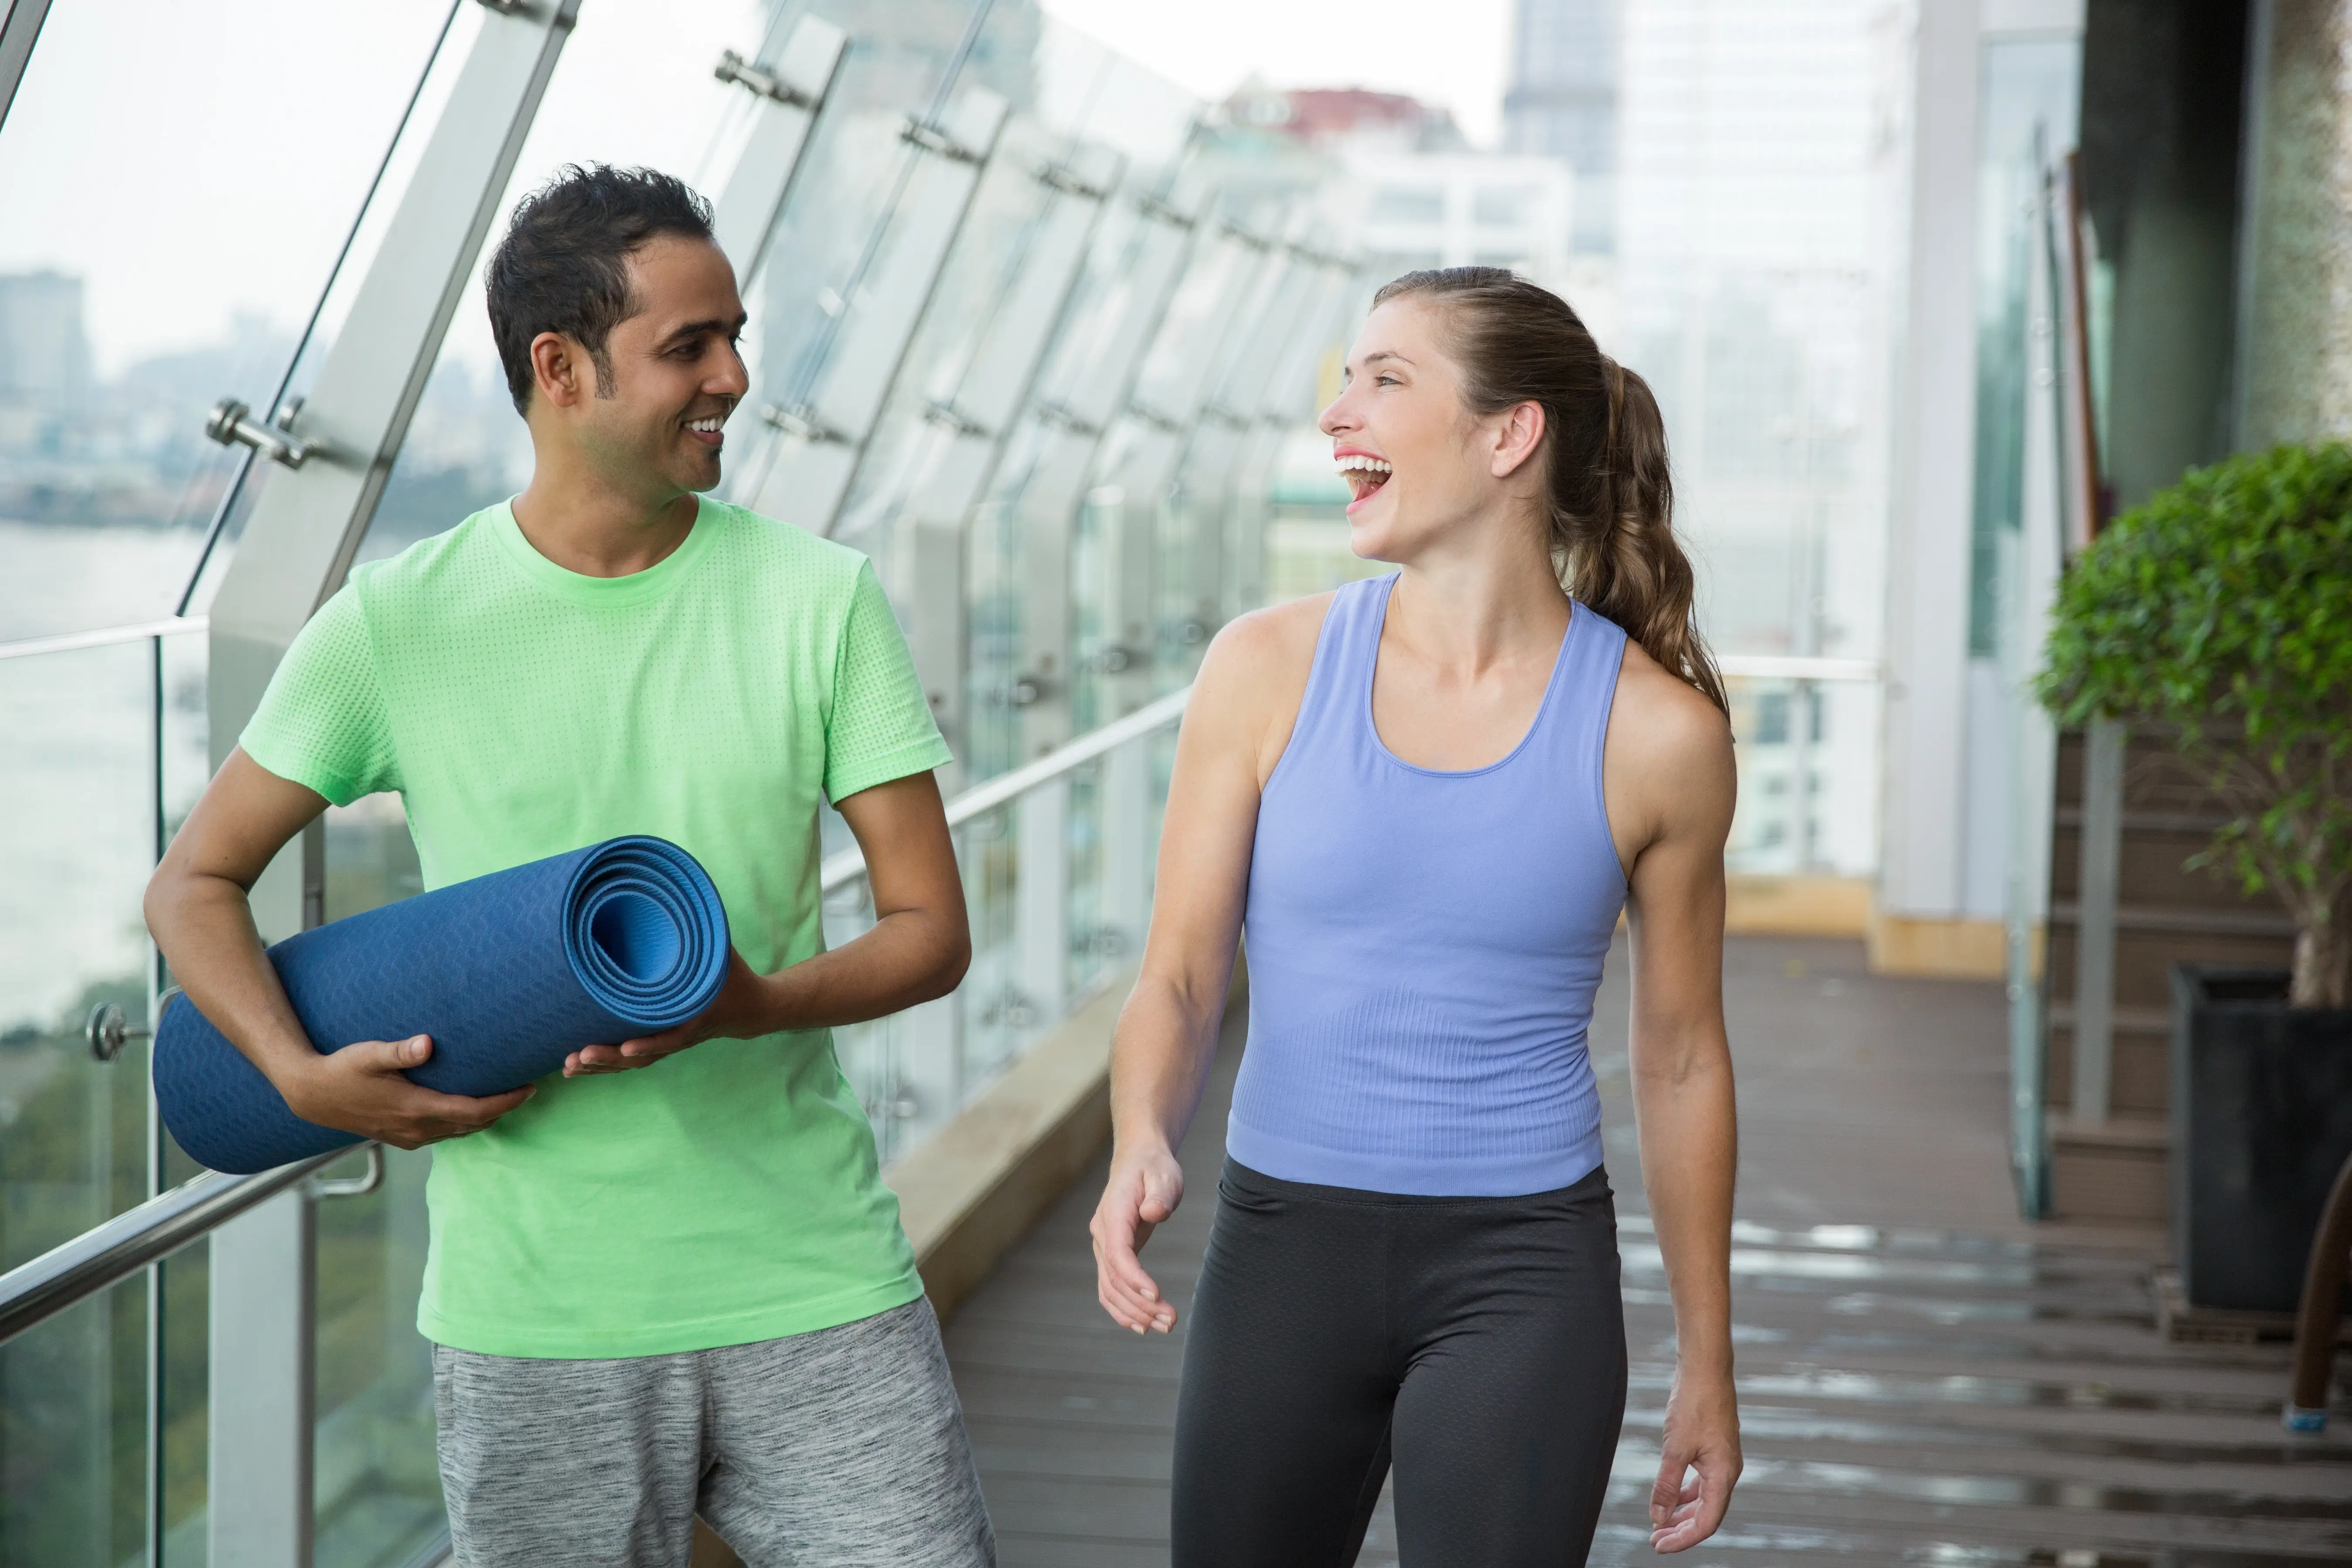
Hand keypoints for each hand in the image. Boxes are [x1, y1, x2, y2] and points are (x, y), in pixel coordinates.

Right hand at [281, 1034, 533, 1150]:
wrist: (311, 1095)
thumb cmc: (342, 1069)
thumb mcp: (370, 1054)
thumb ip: (400, 1051)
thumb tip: (427, 1043)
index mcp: (416, 1108)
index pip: (474, 1110)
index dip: (506, 1102)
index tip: (529, 1088)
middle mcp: (416, 1128)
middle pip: (473, 1124)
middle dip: (503, 1108)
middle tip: (527, 1089)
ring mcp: (408, 1137)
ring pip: (459, 1132)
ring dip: (484, 1118)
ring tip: (506, 1097)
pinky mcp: (400, 1137)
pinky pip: (442, 1134)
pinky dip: (463, 1124)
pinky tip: (470, 1108)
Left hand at [563, 948, 775, 1075]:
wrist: (750, 1010)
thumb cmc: (734, 978)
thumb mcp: (723, 955)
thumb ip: (701, 939)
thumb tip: (678, 905)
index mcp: (696, 1018)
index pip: (672, 1037)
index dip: (648, 1043)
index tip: (625, 1047)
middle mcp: (679, 1037)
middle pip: (641, 1057)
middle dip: (609, 1059)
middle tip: (580, 1055)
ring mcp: (668, 1044)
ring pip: (631, 1063)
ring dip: (600, 1067)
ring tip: (568, 1065)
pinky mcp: (659, 1045)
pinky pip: (629, 1061)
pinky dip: (603, 1066)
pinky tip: (575, 1067)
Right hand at [1090, 1144, 1183, 1333]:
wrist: (1138, 1161)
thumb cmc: (1154, 1168)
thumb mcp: (1164, 1175)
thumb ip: (1160, 1194)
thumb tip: (1153, 1213)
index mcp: (1113, 1213)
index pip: (1118, 1253)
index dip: (1134, 1278)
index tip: (1155, 1296)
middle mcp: (1103, 1234)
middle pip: (1113, 1279)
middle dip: (1140, 1305)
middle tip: (1170, 1320)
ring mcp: (1104, 1246)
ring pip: (1109, 1290)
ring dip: (1134, 1314)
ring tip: (1165, 1326)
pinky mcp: (1112, 1255)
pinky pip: (1110, 1289)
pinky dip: (1123, 1310)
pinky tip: (1142, 1326)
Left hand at [1649, 1363, 1740, 1551]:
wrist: (1706, 1368)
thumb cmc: (1694, 1403)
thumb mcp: (1674, 1447)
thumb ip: (1666, 1485)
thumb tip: (1658, 1517)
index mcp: (1724, 1474)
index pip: (1706, 1522)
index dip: (1683, 1539)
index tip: (1658, 1545)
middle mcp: (1727, 1471)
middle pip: (1707, 1514)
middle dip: (1681, 1530)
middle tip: (1655, 1539)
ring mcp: (1722, 1460)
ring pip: (1704, 1498)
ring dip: (1683, 1513)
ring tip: (1660, 1524)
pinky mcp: (1714, 1449)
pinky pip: (1702, 1481)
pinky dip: (1686, 1493)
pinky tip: (1671, 1498)